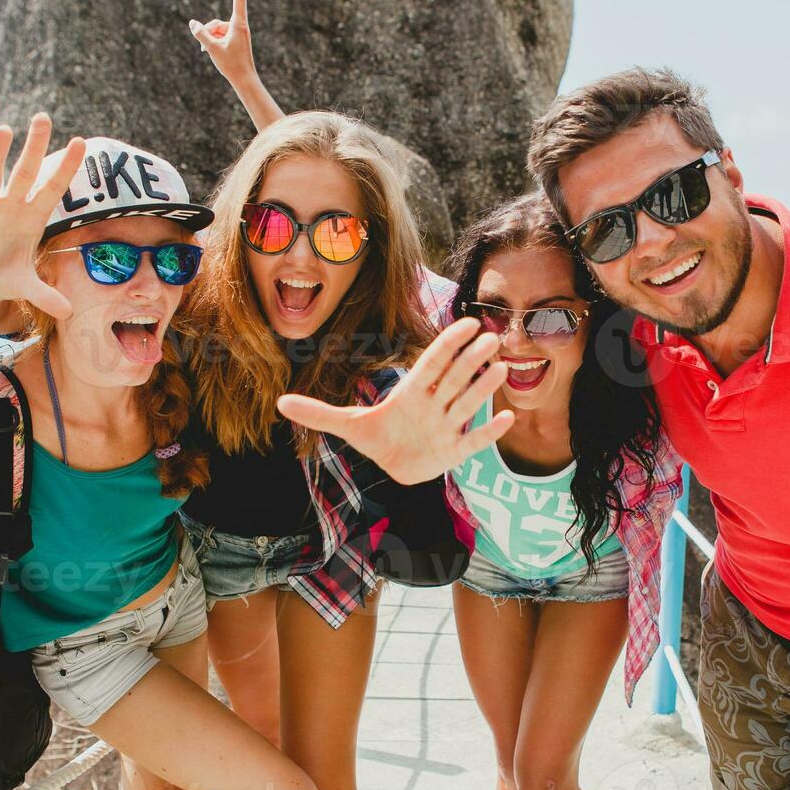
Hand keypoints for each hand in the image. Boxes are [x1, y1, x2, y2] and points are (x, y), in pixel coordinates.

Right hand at [0, 113, 85, 320]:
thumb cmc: (7, 276)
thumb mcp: (26, 286)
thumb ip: (45, 295)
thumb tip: (69, 313)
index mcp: (32, 218)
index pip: (52, 188)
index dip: (66, 168)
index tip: (81, 142)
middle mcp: (10, 207)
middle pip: (25, 172)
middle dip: (34, 147)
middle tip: (43, 117)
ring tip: (3, 130)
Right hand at [189, 0, 255, 88]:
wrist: (244, 80)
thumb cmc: (231, 65)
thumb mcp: (212, 49)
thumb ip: (201, 34)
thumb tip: (192, 23)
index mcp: (239, 24)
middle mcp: (240, 26)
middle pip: (218, 21)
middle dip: (209, 31)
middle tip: (208, 45)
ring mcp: (237, 33)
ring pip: (217, 30)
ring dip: (210, 39)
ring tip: (209, 52)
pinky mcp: (235, 39)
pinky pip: (219, 36)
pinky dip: (212, 43)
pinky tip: (208, 52)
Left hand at [276, 317, 515, 484]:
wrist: (396, 467)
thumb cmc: (379, 438)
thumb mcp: (347, 426)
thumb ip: (317, 413)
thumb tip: (280, 401)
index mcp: (410, 394)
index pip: (431, 364)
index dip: (447, 345)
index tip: (466, 322)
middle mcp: (433, 406)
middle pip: (453, 379)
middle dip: (470, 361)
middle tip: (490, 338)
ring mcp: (446, 428)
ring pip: (466, 403)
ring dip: (483, 388)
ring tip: (502, 368)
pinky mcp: (454, 452)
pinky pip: (474, 440)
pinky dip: (490, 432)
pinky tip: (509, 418)